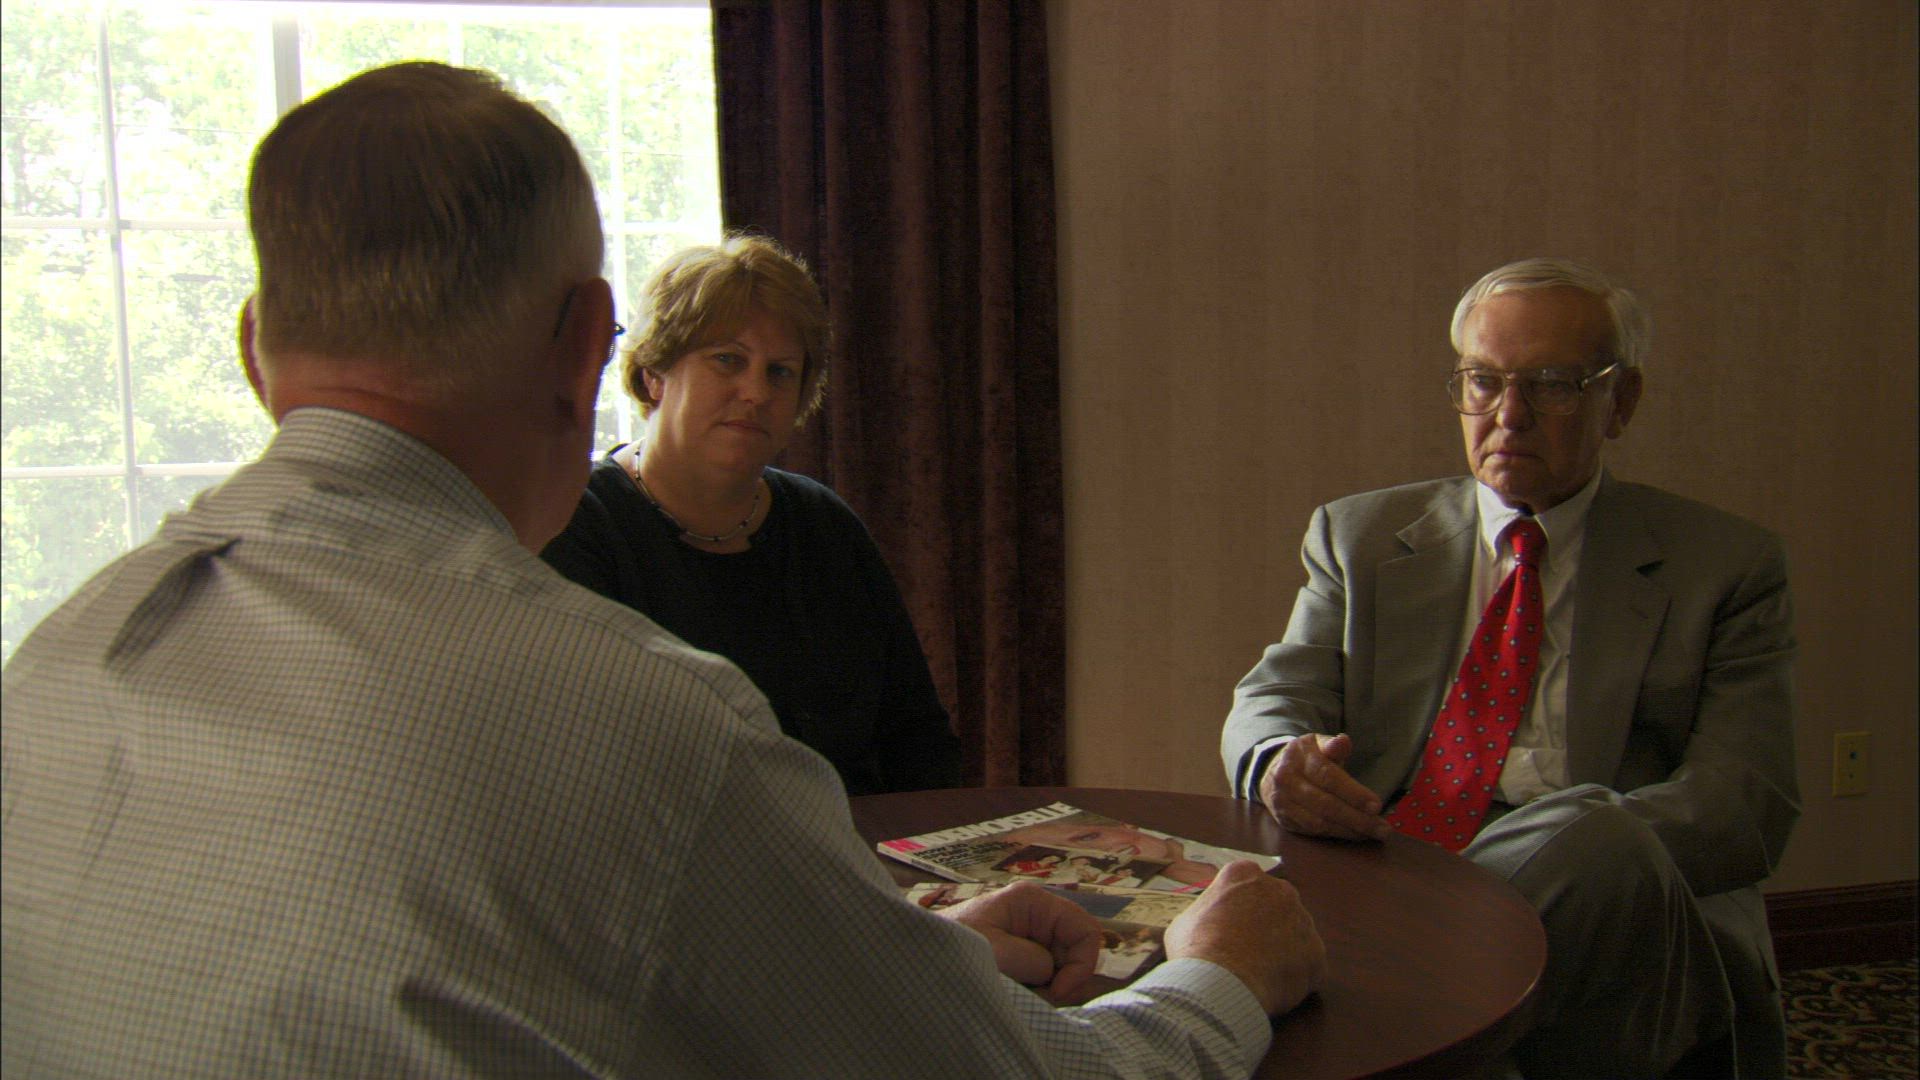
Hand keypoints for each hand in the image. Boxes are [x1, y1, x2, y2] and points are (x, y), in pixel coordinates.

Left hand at [938, 881, 1101, 1000]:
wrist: (916, 959)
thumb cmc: (952, 945)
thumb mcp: (995, 951)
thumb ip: (1032, 959)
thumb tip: (1049, 972)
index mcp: (1032, 902)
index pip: (1085, 930)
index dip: (1081, 964)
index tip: (1058, 991)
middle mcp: (1036, 917)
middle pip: (1074, 953)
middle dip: (1061, 981)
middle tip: (1034, 997)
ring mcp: (1028, 938)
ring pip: (1060, 971)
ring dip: (1046, 989)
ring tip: (1016, 994)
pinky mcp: (1019, 958)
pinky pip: (1043, 979)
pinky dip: (1035, 992)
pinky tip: (1014, 994)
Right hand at [1164, 860, 1324, 1015]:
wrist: (1219, 982)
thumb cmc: (1195, 948)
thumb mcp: (1186, 920)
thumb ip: (1207, 914)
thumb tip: (1210, 924)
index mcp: (1245, 874)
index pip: (1246, 886)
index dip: (1237, 910)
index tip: (1229, 928)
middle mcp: (1280, 890)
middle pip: (1276, 906)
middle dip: (1265, 926)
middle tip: (1245, 952)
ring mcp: (1303, 921)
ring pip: (1295, 936)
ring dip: (1282, 951)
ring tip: (1257, 975)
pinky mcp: (1316, 954)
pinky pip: (1307, 965)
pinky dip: (1294, 977)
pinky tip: (1272, 989)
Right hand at [1259, 733, 1391, 840]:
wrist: (1273, 771)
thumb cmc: (1306, 758)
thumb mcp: (1319, 745)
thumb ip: (1334, 746)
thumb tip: (1343, 741)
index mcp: (1298, 757)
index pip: (1328, 776)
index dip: (1353, 793)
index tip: (1377, 806)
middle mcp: (1286, 780)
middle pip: (1325, 804)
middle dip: (1357, 818)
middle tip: (1382, 828)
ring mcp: (1283, 802)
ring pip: (1320, 822)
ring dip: (1350, 830)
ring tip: (1374, 833)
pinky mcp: (1285, 819)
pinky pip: (1313, 831)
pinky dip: (1337, 834)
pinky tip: (1356, 834)